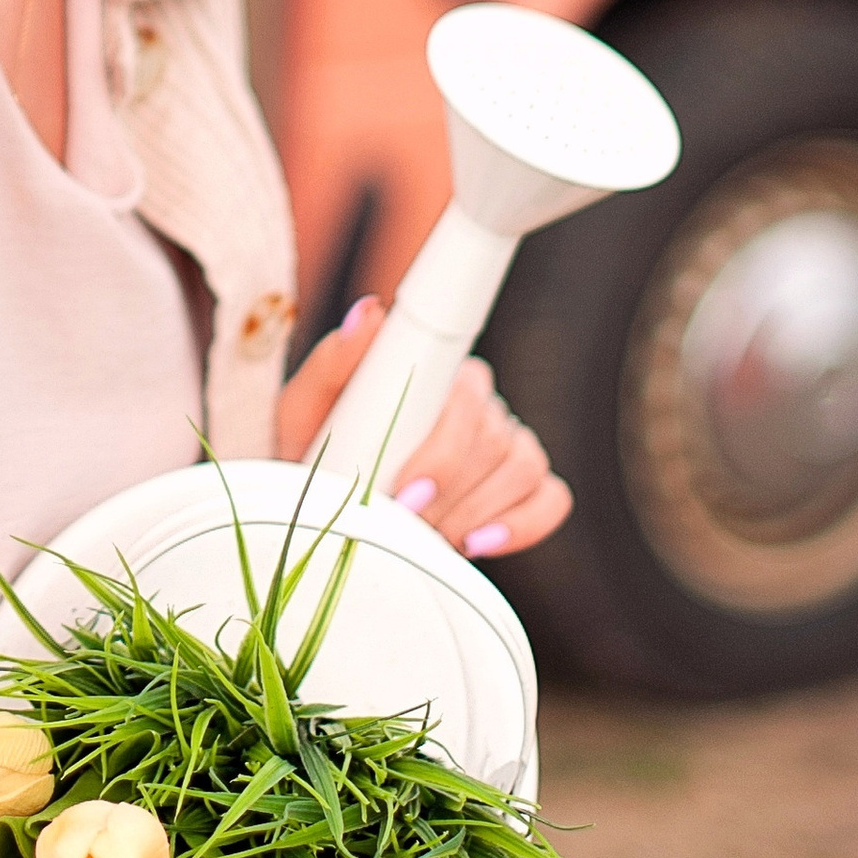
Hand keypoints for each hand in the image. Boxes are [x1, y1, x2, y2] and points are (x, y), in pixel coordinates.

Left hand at [277, 300, 570, 561]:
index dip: (442, 450)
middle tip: (405, 524)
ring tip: (428, 538)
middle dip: (448, 492)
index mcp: (437, 372)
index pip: (465, 394)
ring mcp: (509, 442)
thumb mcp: (306, 407)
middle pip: (493, 437)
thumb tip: (369, 313)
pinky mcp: (528, 486)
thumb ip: (335, 360)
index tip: (406, 490)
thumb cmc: (317, 449)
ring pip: (523, 467)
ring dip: (473, 513)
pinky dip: (522, 525)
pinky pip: (550, 499)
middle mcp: (480, 401)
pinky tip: (478, 543)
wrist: (325, 505)